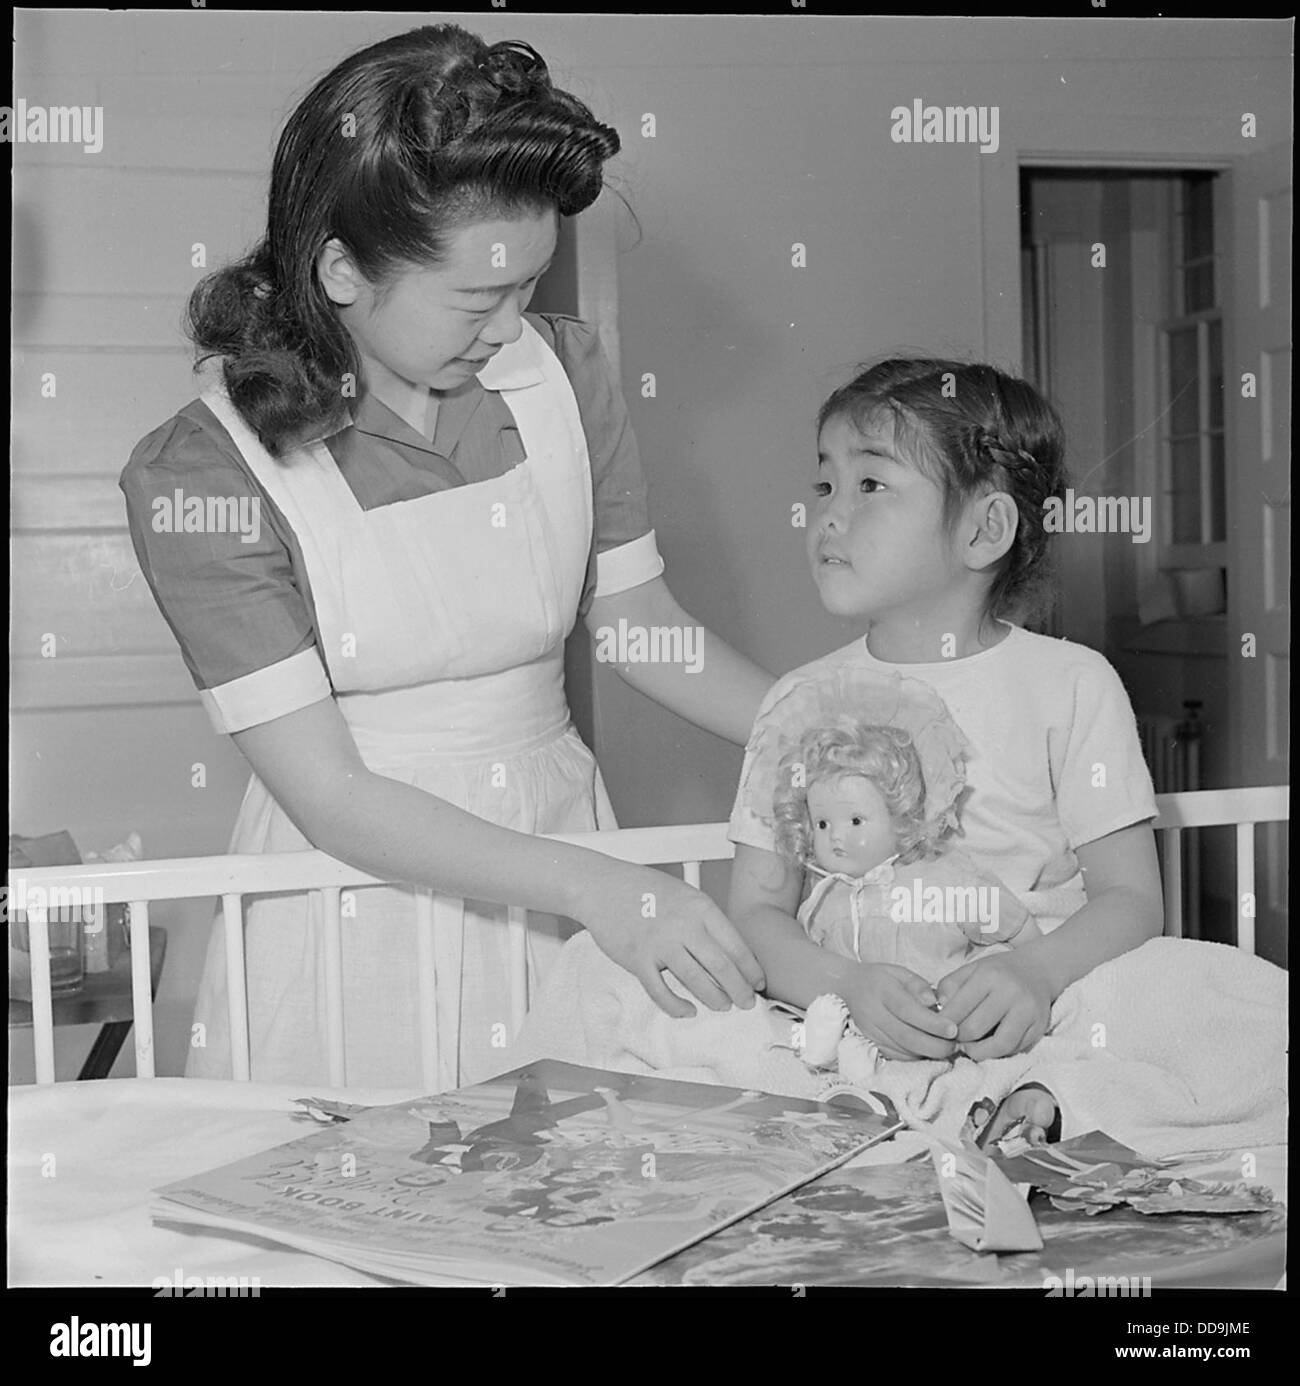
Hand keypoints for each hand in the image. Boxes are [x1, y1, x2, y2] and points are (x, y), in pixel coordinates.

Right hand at [575, 865, 765, 1017]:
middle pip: (721, 966)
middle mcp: (683, 925)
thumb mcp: (683, 893)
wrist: (601, 887)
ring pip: (696, 981)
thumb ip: (704, 919)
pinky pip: (661, 992)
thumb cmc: (642, 889)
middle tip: (747, 1002)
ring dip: (714, 998)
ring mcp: (659, 943)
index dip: (750, 968)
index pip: (735, 944)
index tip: (757, 982)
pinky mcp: (638, 959)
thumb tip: (726, 950)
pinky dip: (676, 1006)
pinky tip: (687, 1010)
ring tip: (723, 1006)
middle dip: (739, 989)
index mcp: (699, 907)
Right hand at [845, 963, 958, 1060]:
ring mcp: (871, 1031)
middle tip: (955, 1044)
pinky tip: (928, 1049)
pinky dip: (915, 1056)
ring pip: (902, 1050)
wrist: (849, 988)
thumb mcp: (900, 972)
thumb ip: (918, 985)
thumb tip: (933, 1001)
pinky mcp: (872, 1043)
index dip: (931, 1023)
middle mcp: (874, 1013)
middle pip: (906, 1036)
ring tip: (947, 1048)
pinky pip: (897, 1055)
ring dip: (928, 1053)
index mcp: (882, 991)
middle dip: (935, 1045)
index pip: (908, 1010)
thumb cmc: (881, 978)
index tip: (953, 1029)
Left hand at [935, 950, 1053, 1059]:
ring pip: (998, 1045)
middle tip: (953, 1040)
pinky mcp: (1039, 1026)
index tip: (940, 1029)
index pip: (959, 1008)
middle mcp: (1010, 992)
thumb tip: (938, 1010)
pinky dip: (997, 1053)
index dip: (944, 1024)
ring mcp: (1027, 1010)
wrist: (1037, 970)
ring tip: (969, 1048)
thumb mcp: (971, 969)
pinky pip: (1014, 1048)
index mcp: (988, 976)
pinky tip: (988, 1046)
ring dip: (978, 1052)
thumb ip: (950, 986)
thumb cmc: (998, 972)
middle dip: (959, 1039)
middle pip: (975, 1029)